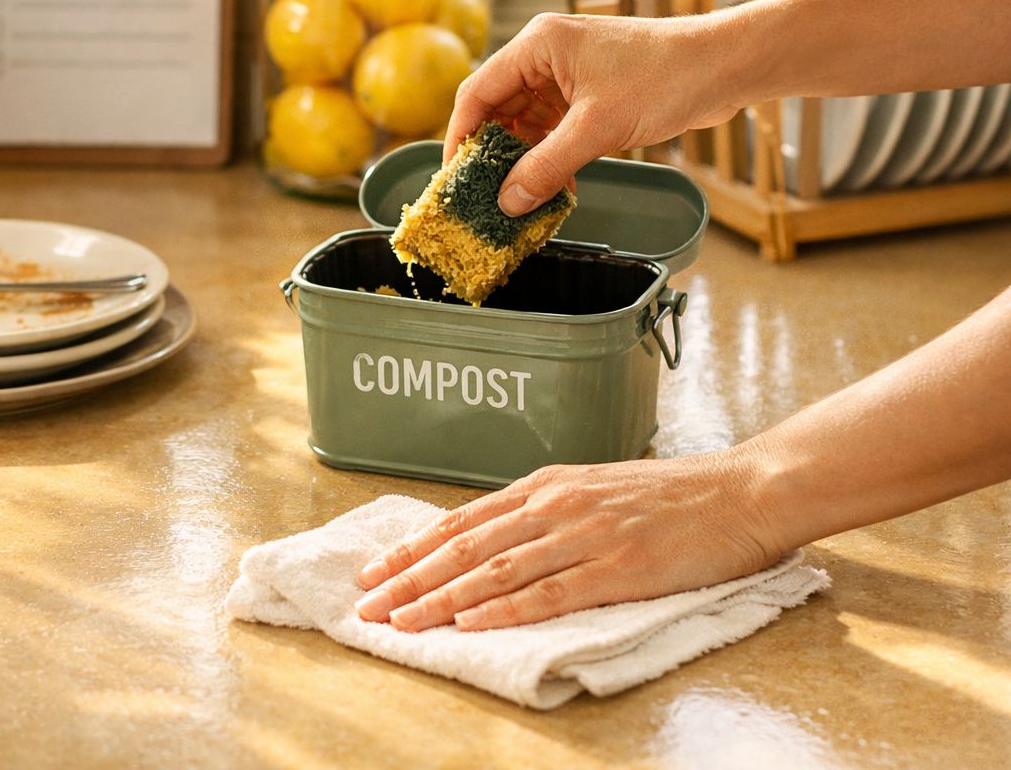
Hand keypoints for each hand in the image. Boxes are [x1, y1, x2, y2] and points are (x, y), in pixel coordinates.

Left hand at [353, 454, 783, 630]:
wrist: (742, 490)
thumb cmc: (673, 495)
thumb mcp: (595, 489)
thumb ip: (546, 512)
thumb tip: (496, 539)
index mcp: (546, 486)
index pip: (462, 520)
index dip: (412, 548)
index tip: (373, 571)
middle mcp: (554, 505)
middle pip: (464, 547)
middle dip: (408, 578)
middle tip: (366, 604)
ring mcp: (584, 535)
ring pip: (494, 571)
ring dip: (440, 599)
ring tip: (400, 622)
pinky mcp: (618, 567)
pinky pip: (548, 593)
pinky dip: (503, 608)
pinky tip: (470, 622)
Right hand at [445, 12, 748, 214]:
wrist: (726, 66)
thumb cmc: (667, 76)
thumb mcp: (598, 128)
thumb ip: (547, 166)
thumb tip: (508, 202)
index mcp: (538, 44)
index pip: (477, 92)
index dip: (461, 137)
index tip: (454, 178)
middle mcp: (546, 55)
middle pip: (498, 109)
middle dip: (492, 154)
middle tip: (484, 196)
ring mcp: (569, 75)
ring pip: (526, 124)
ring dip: (523, 161)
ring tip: (518, 199)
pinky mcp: (590, 94)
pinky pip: (554, 130)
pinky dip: (550, 158)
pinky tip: (554, 188)